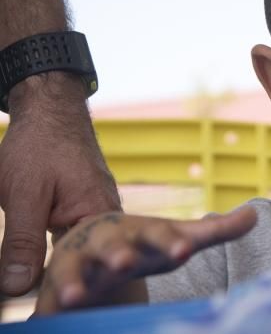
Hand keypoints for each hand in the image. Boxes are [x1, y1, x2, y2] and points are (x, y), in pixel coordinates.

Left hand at [0, 76, 121, 295]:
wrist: (51, 111)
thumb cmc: (39, 146)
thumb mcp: (23, 194)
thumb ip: (22, 241)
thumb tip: (16, 288)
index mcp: (98, 211)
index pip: (86, 260)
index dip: (68, 287)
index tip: (56, 306)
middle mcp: (106, 214)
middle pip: (90, 260)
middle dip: (75, 284)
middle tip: (60, 304)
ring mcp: (98, 212)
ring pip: (81, 252)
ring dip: (68, 273)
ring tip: (57, 298)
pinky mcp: (86, 210)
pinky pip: (77, 240)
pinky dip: (65, 257)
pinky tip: (54, 273)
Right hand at [34, 207, 256, 314]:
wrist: (90, 244)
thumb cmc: (143, 245)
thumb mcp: (177, 238)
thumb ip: (215, 231)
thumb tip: (255, 214)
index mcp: (143, 234)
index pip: (161, 235)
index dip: (171, 242)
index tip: (183, 249)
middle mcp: (108, 244)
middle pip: (113, 246)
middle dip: (118, 253)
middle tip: (124, 263)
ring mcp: (78, 264)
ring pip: (71, 269)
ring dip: (71, 281)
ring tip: (74, 296)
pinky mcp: (54, 287)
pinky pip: (46, 298)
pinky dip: (46, 307)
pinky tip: (44, 319)